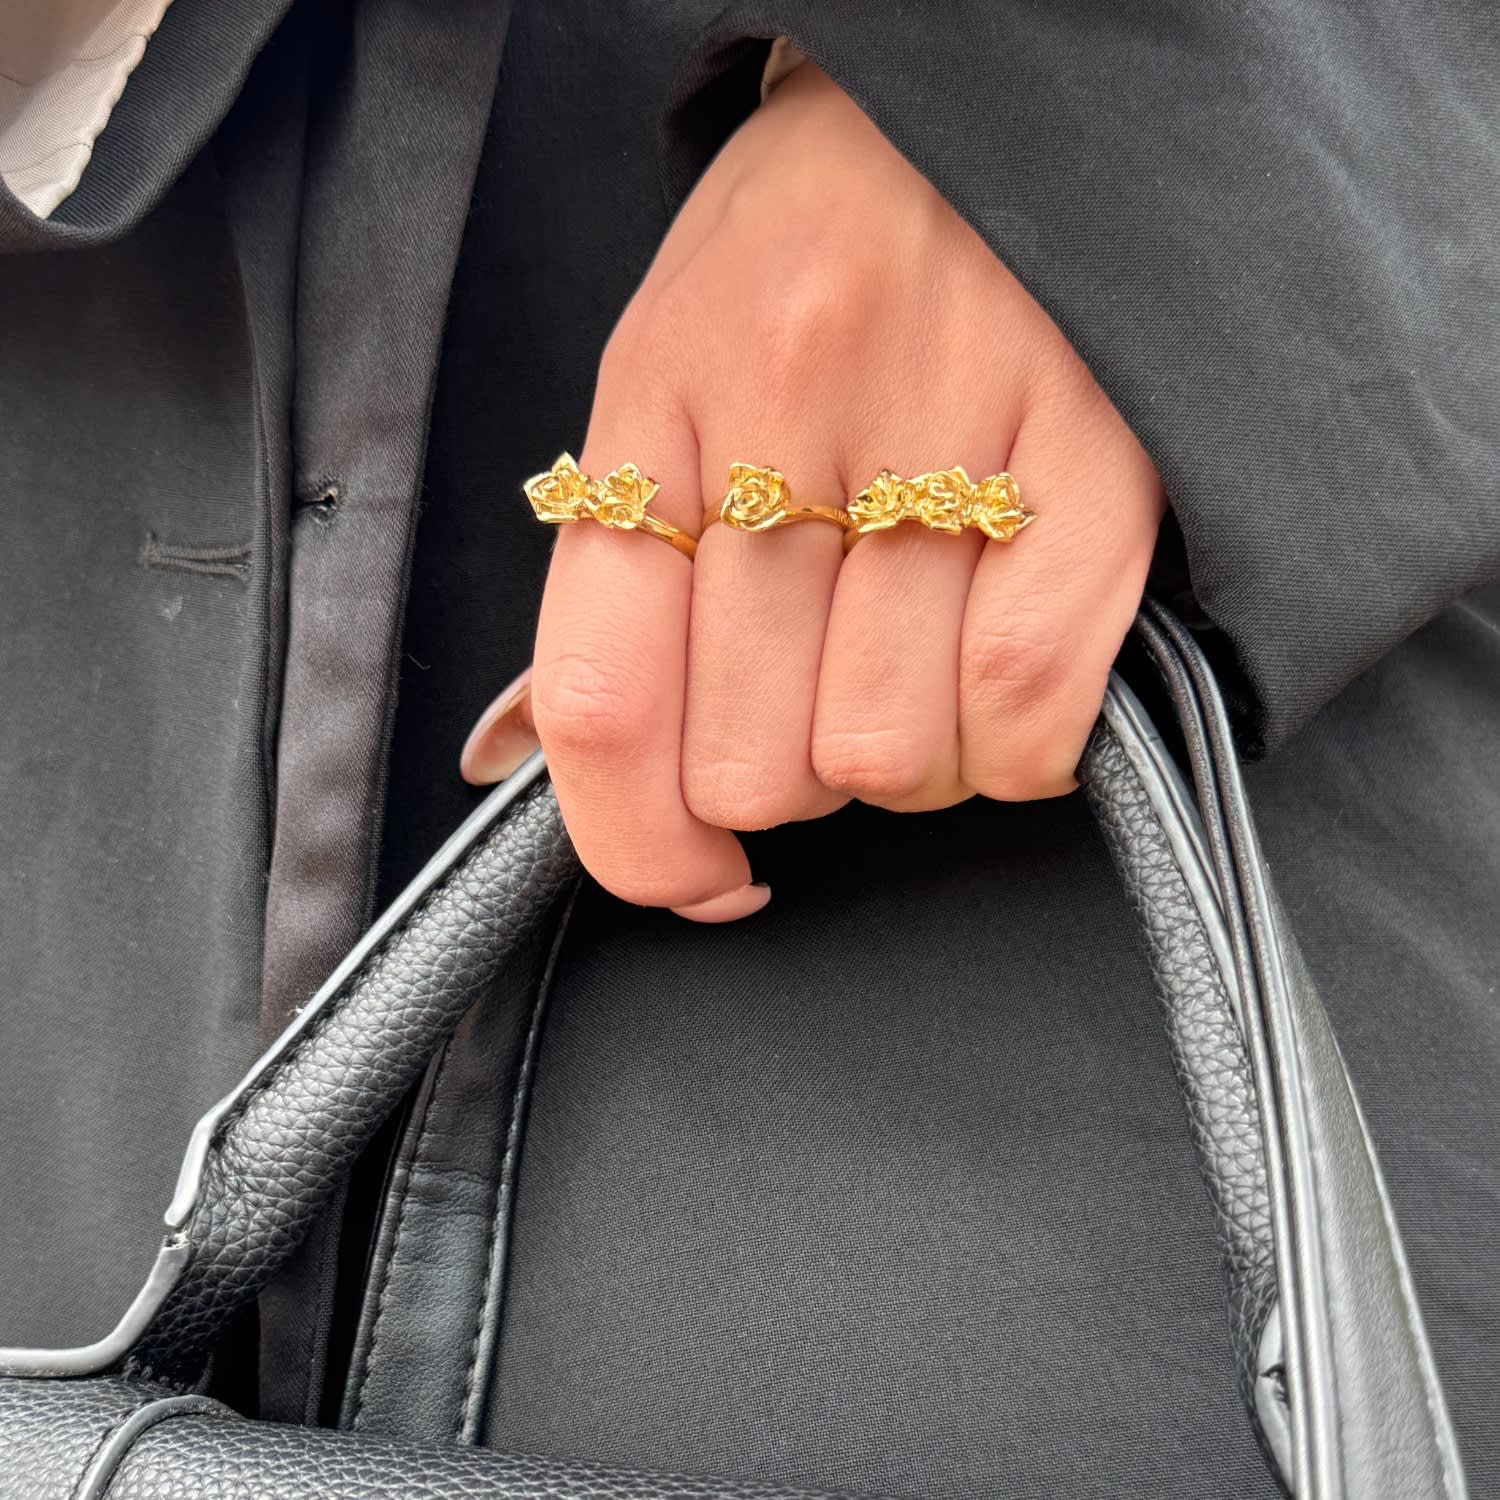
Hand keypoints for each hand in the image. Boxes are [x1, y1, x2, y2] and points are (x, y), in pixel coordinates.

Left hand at [462, 63, 1163, 919]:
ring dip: (902, 765)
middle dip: (788, 780)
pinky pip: (1029, 710)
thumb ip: (610, 584)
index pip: (608, 703)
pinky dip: (1013, 752)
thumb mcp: (658, 386)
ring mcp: (949, 431)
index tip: (695, 878)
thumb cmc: (798, 265)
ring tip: (915, 672)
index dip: (640, 847)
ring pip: (888, 755)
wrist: (971, 108)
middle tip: (820, 700)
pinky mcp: (1095, 455)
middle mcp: (791, 415)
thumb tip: (544, 771)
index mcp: (657, 404)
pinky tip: (1000, 683)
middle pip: (758, 758)